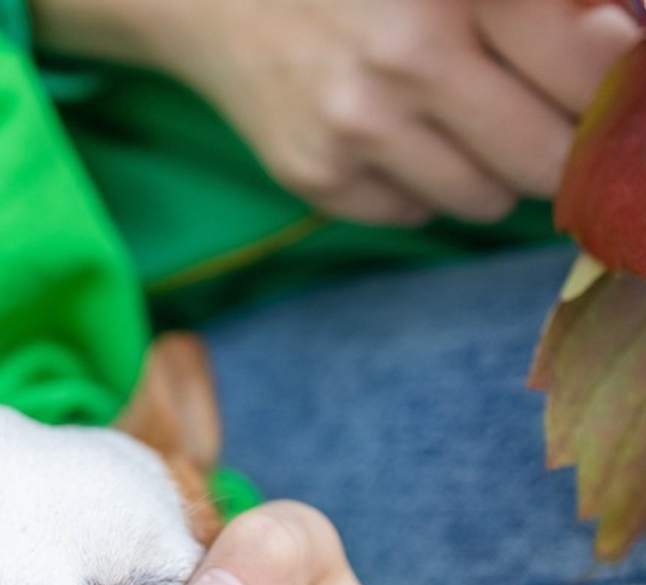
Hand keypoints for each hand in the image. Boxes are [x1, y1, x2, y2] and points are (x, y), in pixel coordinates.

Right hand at [34, 0, 638, 224]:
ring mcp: (358, 129)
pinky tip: (394, 139)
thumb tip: (619, 48)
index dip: (612, 90)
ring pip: (483, 201)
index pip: (587, 70)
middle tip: (544, 123)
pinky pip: (414, 215)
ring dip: (490, 172)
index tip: (608, 94)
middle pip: (544, 160)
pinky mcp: (317, 178)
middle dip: (558, 149)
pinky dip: (420, 187)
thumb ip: (540, 1)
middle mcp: (410, 59)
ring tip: (459, 121)